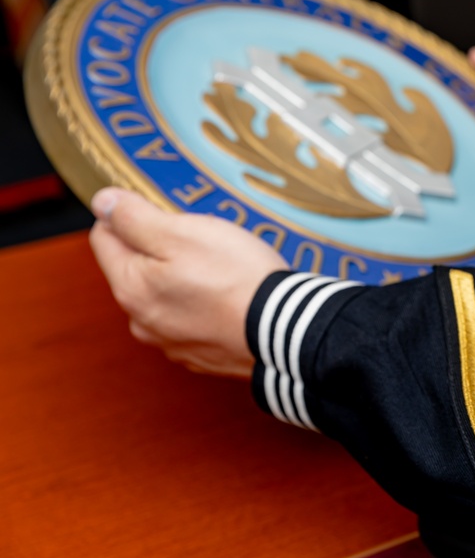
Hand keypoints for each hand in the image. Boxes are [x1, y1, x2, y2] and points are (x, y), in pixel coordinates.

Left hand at [88, 188, 288, 379]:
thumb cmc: (237, 277)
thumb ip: (135, 217)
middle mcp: (142, 320)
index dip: (131, 215)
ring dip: (183, 279)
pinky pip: (191, 320)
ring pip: (164, 296)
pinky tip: (231, 298)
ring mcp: (171, 342)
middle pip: (135, 268)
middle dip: (160, 249)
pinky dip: (204, 306)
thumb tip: (103, 203)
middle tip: (203, 241)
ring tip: (223, 270)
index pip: (104, 237)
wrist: (287, 329)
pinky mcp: (201, 354)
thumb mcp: (183, 232)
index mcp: (130, 287)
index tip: (168, 213)